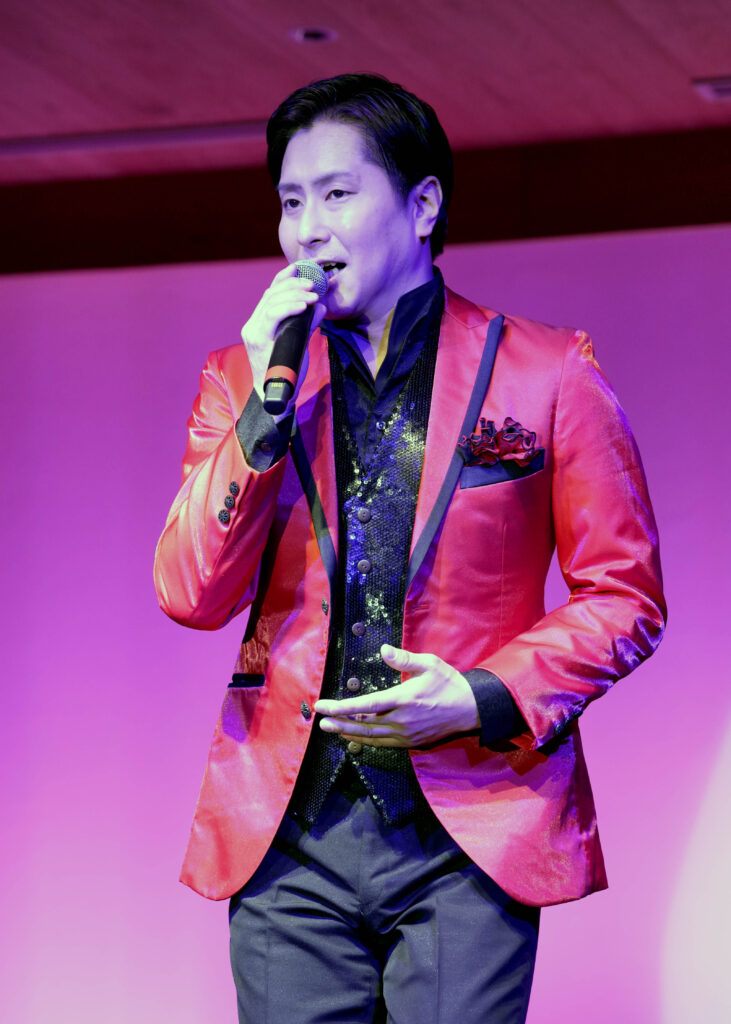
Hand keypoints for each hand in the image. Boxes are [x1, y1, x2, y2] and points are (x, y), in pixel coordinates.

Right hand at [241, 264, 327, 402]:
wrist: (277, 395)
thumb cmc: (288, 371)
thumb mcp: (300, 341)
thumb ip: (307, 323)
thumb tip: (320, 307)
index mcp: (260, 323)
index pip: (270, 294)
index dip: (283, 278)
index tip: (298, 268)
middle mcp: (253, 325)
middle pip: (271, 295)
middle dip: (293, 285)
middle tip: (313, 284)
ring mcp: (253, 332)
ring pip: (271, 302)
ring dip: (294, 295)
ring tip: (313, 295)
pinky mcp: (258, 340)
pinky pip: (272, 316)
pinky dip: (289, 307)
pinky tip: (303, 305)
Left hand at [314, 644, 479, 747]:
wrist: (470, 709)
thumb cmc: (448, 683)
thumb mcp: (429, 664)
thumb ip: (404, 659)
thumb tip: (383, 649)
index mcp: (403, 699)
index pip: (365, 706)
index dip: (341, 707)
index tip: (323, 706)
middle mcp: (401, 720)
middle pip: (362, 725)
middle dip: (339, 723)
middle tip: (320, 722)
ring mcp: (405, 734)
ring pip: (371, 737)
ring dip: (349, 733)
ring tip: (332, 729)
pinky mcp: (410, 742)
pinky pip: (382, 743)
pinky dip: (366, 740)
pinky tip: (355, 736)